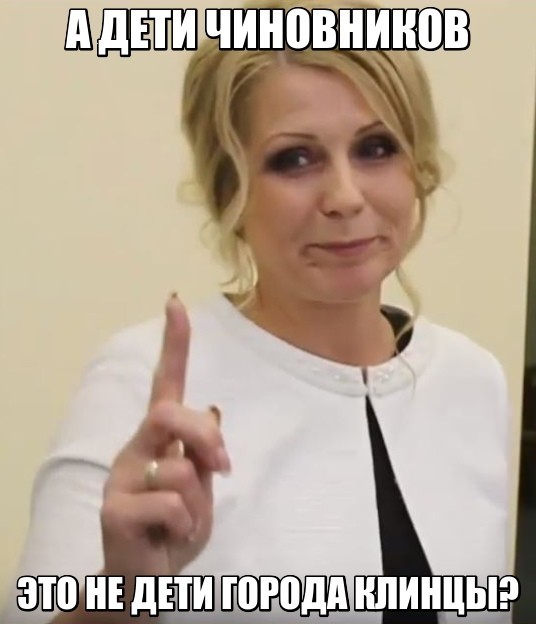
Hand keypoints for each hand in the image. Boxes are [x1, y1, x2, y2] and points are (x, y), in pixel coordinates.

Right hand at [100, 294, 230, 579]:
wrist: (145, 581)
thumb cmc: (175, 528)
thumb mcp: (200, 488)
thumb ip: (203, 452)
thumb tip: (213, 410)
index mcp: (159, 438)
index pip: (167, 382)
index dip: (174, 343)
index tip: (176, 302)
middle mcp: (135, 447)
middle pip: (171, 413)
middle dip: (207, 439)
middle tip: (223, 469)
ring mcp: (121, 476)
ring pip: (182, 469)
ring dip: (198, 504)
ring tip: (180, 523)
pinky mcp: (113, 509)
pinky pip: (173, 506)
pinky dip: (186, 528)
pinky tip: (168, 538)